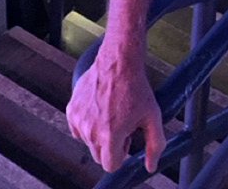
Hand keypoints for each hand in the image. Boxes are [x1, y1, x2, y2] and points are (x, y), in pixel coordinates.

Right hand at [67, 49, 165, 173]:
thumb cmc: (136, 87)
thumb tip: (151, 167)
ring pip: (88, 141)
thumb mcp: (152, 116)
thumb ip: (155, 145)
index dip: (121, 153)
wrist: (119, 61)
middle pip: (99, 156)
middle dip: (110, 145)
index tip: (127, 137)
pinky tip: (99, 109)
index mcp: (110, 135)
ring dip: (98, 133)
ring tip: (111, 113)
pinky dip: (87, 123)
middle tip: (121, 123)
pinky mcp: (72, 109)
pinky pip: (77, 128)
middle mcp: (91, 131)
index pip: (111, 165)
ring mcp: (79, 120)